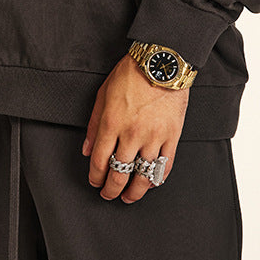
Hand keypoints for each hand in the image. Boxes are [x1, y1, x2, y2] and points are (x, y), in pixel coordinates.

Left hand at [82, 53, 189, 203]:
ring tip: (129, 197)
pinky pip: (165, 165)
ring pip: (143, 175)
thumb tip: (86, 149)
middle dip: (112, 189)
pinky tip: (151, 183)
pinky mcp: (172, 136)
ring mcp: (153, 137)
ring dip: (135, 191)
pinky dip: (157, 178)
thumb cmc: (130, 74)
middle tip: (109, 195)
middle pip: (119, 174)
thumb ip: (93, 124)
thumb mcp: (102, 94)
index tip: (95, 182)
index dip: (96, 177)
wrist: (161, 63)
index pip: (99, 161)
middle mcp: (131, 134)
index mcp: (111, 123)